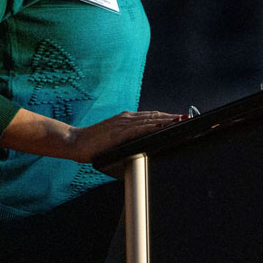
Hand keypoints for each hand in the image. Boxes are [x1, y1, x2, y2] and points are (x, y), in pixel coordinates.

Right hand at [68, 110, 185, 161]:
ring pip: (150, 120)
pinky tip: (161, 126)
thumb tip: (141, 147)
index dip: (167, 117)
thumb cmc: (94, 144)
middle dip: (171, 117)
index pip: (151, 116)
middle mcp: (127, 118)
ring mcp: (123, 124)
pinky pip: (139, 128)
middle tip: (187, 117)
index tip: (180, 118)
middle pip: (154, 116)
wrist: (75, 142)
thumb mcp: (114, 139)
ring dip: (166, 120)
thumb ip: (127, 139)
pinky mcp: (118, 132)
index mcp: (126, 119)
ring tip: (180, 120)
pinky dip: (152, 126)